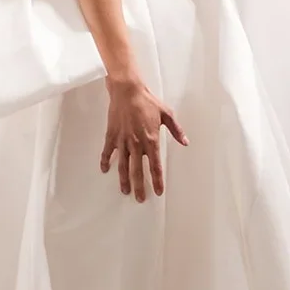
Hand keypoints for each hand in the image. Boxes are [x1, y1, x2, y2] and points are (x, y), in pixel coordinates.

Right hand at [100, 78, 187, 201]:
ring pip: (123, 165)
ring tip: (125, 191)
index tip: (158, 191)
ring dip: (124, 179)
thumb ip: (176, 130)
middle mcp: (136, 144)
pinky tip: (105, 170)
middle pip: (138, 171)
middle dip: (140, 186)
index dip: (157, 180)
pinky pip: (108, 152)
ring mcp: (123, 141)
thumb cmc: (147, 101)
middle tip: (140, 199)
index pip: (155, 166)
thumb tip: (185, 142)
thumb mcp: (167, 114)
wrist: (127, 90)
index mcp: (151, 140)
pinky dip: (105, 161)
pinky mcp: (112, 135)